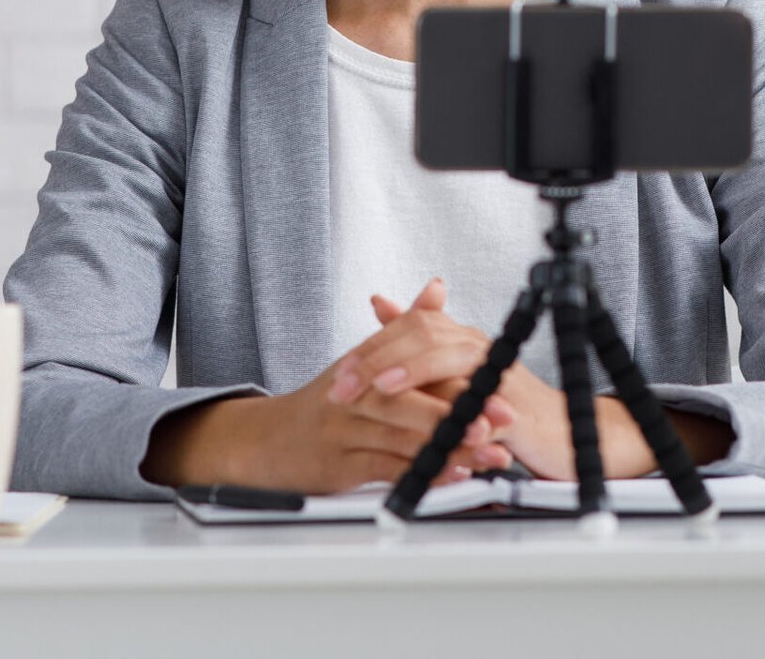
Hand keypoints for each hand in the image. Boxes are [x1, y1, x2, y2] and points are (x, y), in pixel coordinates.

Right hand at [217, 320, 510, 494]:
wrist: (267, 440)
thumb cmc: (325, 402)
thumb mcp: (362, 356)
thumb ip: (404, 325)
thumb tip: (437, 288)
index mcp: (364, 364)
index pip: (414, 363)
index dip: (458, 375)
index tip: (495, 383)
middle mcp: (352, 395)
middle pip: (410, 401)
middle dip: (459, 412)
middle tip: (498, 420)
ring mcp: (343, 431)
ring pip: (403, 439)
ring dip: (449, 448)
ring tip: (486, 452)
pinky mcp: (337, 467)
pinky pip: (385, 470)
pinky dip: (420, 473)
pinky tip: (448, 476)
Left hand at [332, 276, 623, 481]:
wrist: (564, 431)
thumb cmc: (506, 404)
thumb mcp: (454, 373)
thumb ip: (418, 341)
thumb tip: (380, 303)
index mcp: (461, 338)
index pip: (411, 327)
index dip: (373, 347)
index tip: (340, 372)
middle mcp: (479, 347)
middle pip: (426, 335)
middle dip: (381, 358)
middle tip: (345, 384)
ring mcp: (498, 374)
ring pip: (451, 358)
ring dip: (412, 373)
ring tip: (378, 390)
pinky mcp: (515, 408)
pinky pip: (481, 406)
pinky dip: (454, 415)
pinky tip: (431, 426)